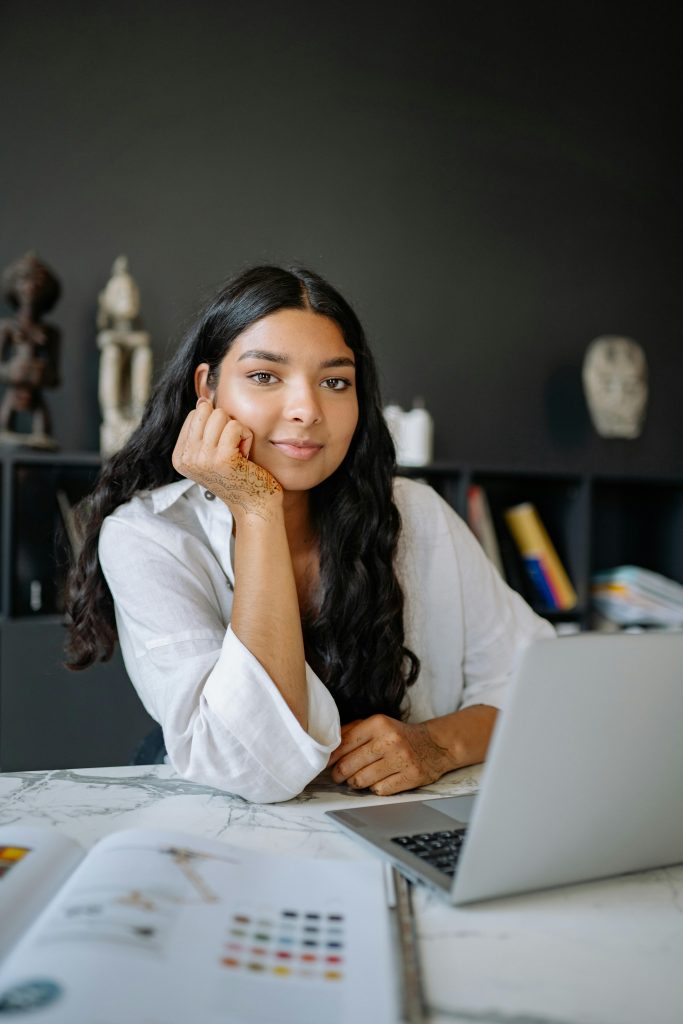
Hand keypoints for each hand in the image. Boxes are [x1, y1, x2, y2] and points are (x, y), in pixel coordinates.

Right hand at [172, 398, 282, 519]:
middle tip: (232, 450)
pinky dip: (247, 436)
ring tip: (239, 454)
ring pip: (221, 415)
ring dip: (237, 431)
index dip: (214, 427)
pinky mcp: (222, 458)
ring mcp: (202, 459)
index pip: (194, 415)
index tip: (221, 452)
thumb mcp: (212, 452)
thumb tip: (202, 400)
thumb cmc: (238, 476)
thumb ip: (203, 428)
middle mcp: (186, 459)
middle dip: (225, 425)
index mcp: (179, 457)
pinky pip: (236, 426)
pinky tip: (246, 456)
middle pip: (206, 411)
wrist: (255, 505)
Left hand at [328, 715, 454, 795]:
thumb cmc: (400, 735)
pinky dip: (374, 789)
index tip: (325, 764)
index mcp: (378, 723)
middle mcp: (389, 740)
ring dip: (355, 783)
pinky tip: (377, 782)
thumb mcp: (378, 724)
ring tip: (356, 780)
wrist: (435, 744)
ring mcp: (401, 759)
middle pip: (350, 765)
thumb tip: (328, 745)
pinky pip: (380, 790)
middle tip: (338, 776)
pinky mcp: (410, 776)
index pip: (344, 743)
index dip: (331, 757)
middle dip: (339, 774)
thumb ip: (353, 730)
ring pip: (362, 780)